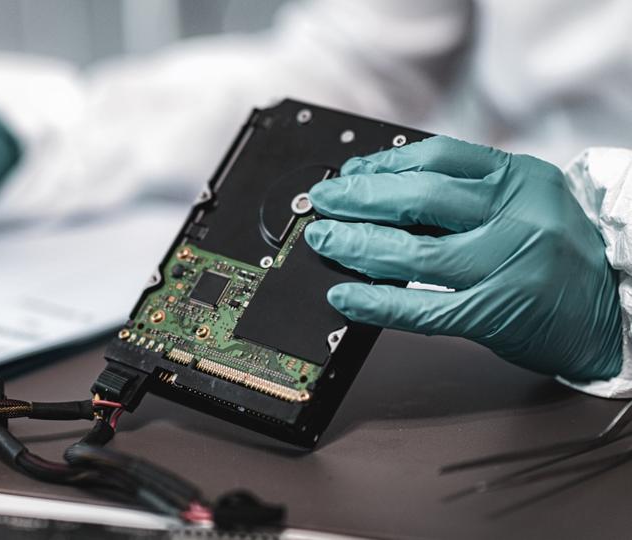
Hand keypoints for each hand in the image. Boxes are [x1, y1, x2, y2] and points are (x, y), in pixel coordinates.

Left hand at [304, 135, 622, 380]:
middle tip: (323, 204)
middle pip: (419, 199)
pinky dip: (376, 301)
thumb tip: (387, 190)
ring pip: (413, 252)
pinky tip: (346, 295)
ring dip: (357, 246)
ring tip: (325, 242)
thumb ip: (470, 193)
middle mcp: (517, 216)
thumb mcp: (528, 203)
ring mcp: (506, 266)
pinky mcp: (494, 313)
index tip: (351, 174)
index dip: (384, 164)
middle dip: (359, 200)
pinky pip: (422, 307)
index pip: (439, 158)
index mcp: (522, 179)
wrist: (614, 312)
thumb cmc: (561, 255)